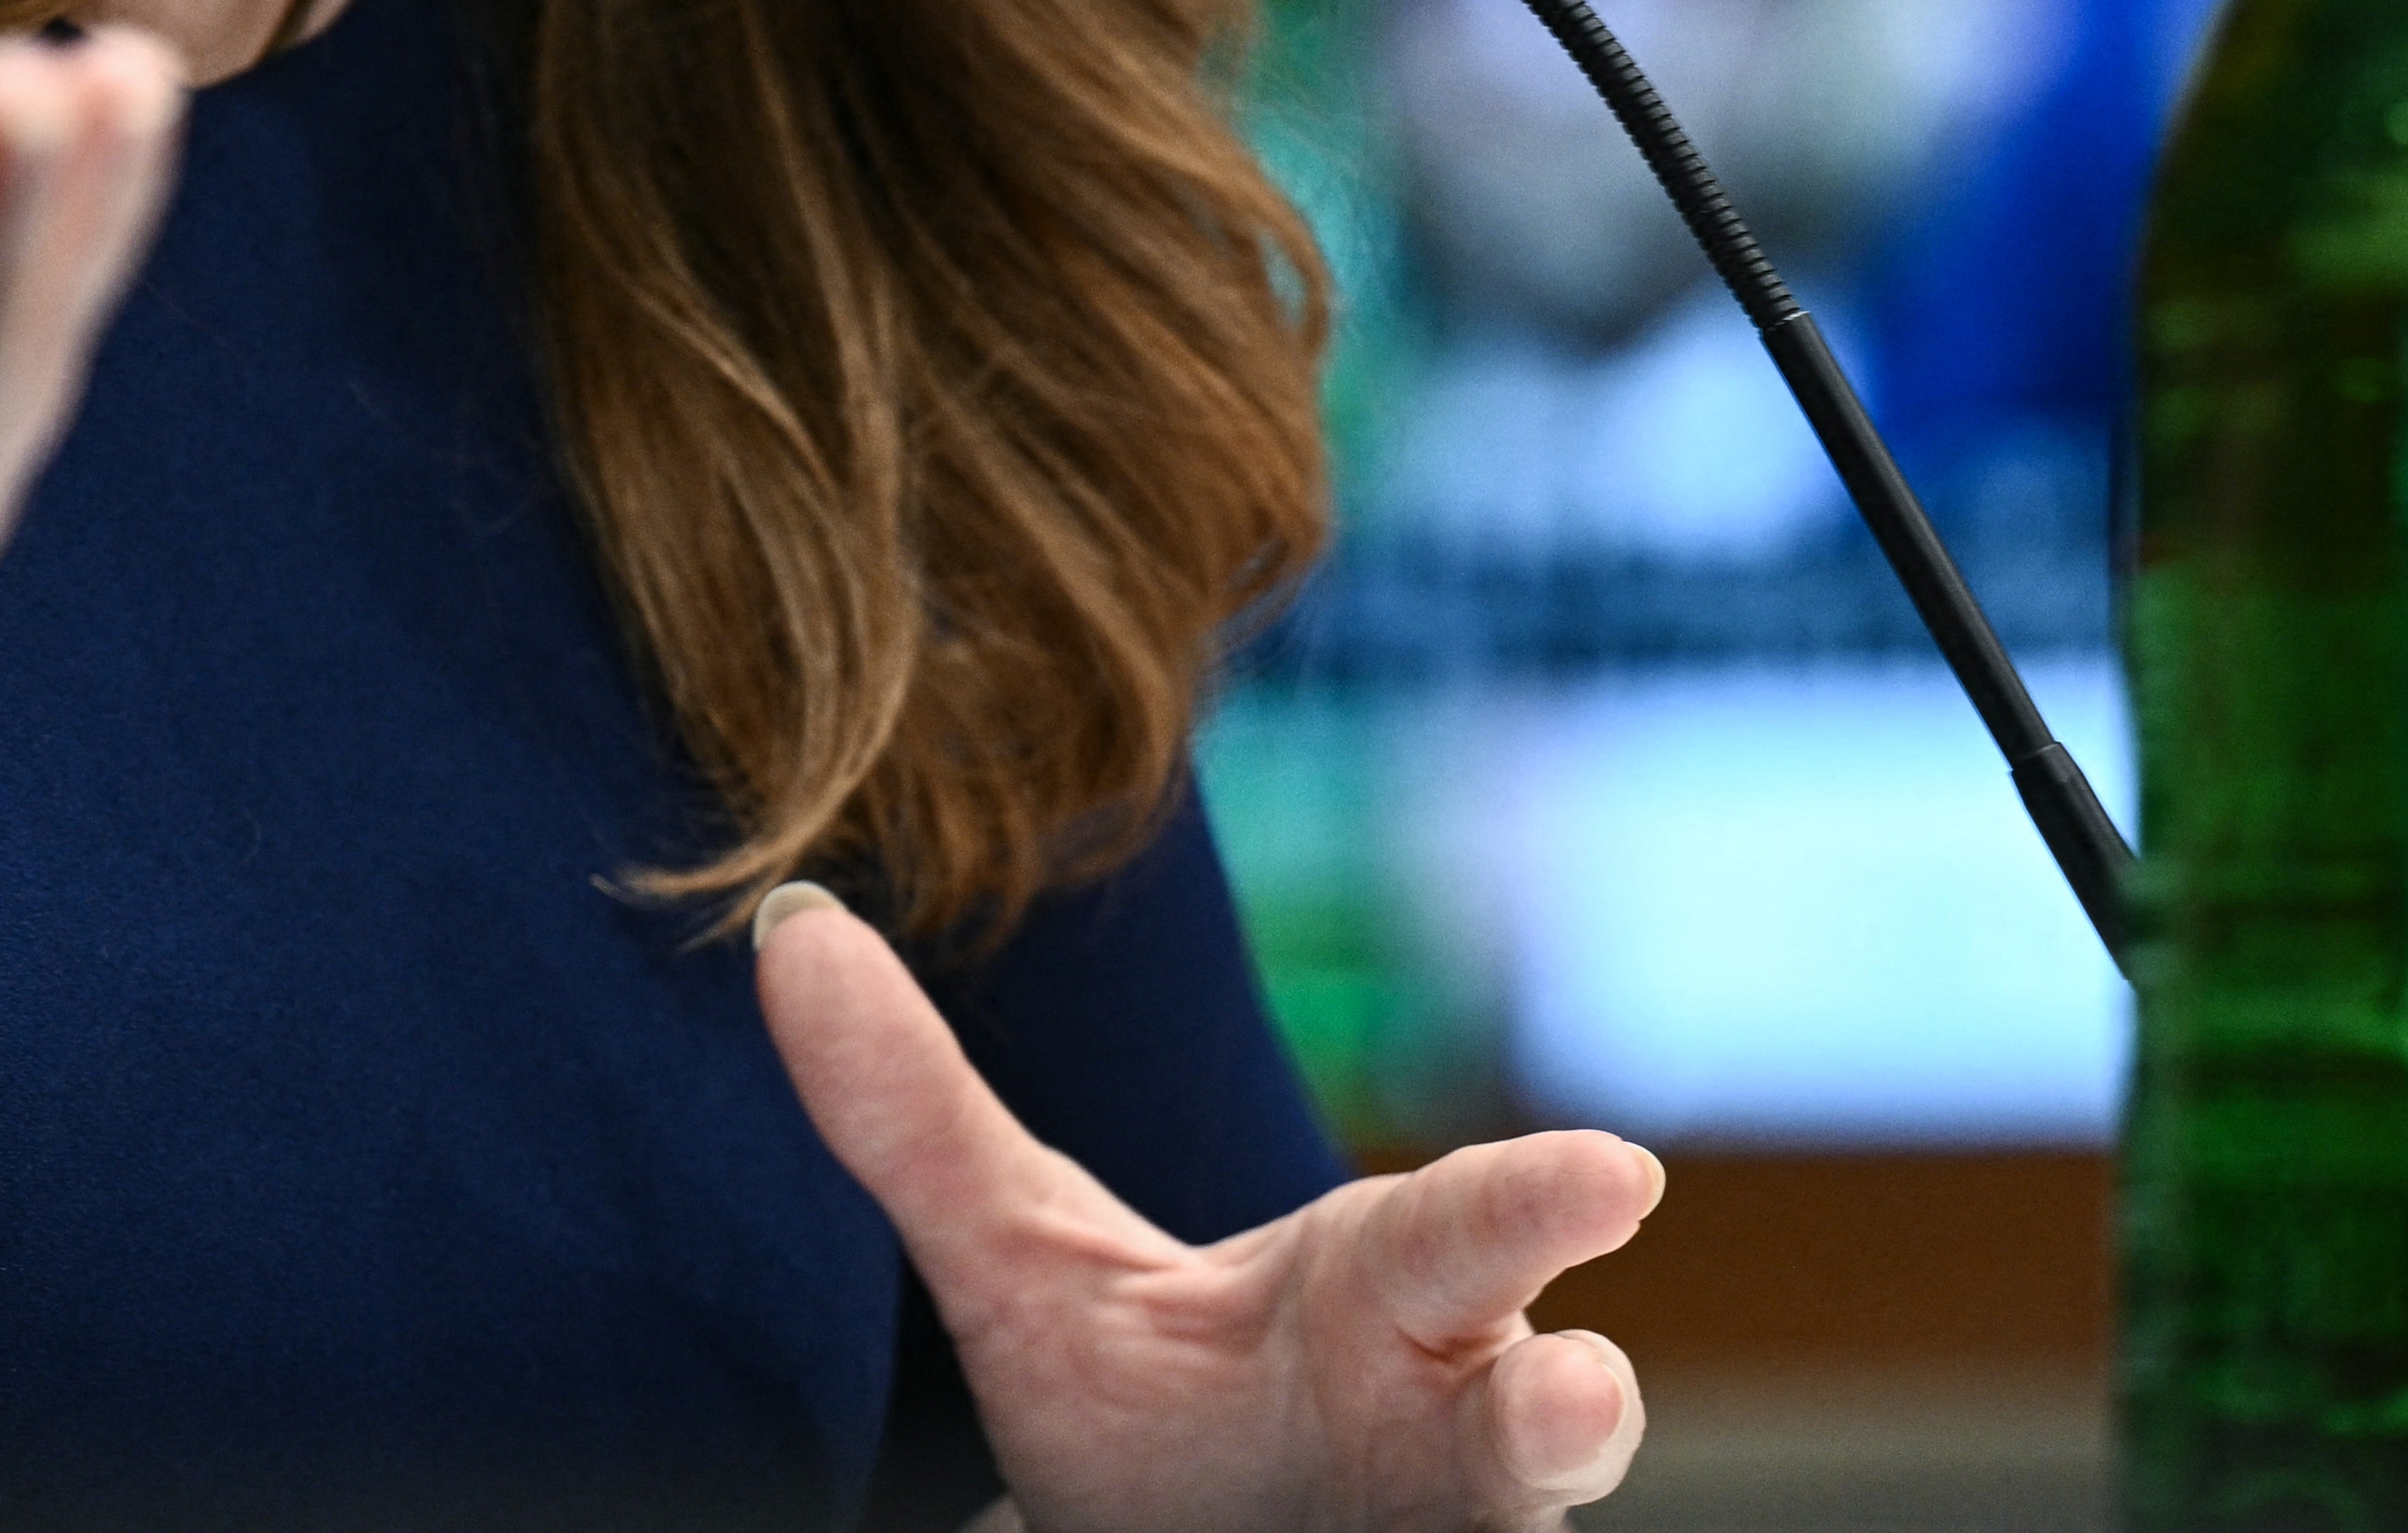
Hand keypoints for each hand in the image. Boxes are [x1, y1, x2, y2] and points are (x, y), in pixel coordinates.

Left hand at [757, 886, 1653, 1531]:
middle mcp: (1446, 1429)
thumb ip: (912, 1118)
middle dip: (1560, 1415)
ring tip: (1540, 1460)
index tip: (1618, 1173)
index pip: (1463, 1230)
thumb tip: (789, 933)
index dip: (1544, 1200)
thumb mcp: (1016, 1262)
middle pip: (1523, 1423)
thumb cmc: (1142, 1396)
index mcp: (1377, 1290)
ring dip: (1514, 1509)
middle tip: (1577, 1398)